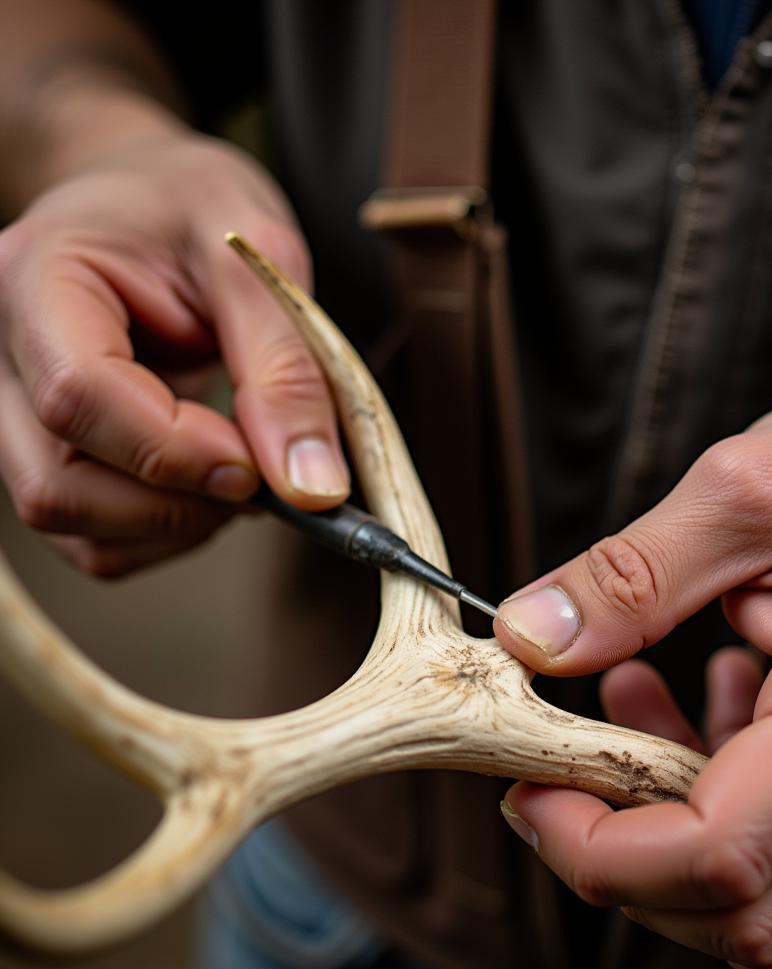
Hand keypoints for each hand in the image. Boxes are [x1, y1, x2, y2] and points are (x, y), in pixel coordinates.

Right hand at [0, 111, 347, 575]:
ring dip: (176, 523)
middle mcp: (4, 354)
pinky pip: (91, 536)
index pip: (80, 395)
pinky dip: (165, 531)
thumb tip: (312, 489)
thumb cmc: (194, 207)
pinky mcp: (50, 450)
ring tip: (243, 468)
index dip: (176, 450)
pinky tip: (212, 485)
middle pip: (59, 483)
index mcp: (37, 278)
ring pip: (70, 522)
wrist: (149, 199)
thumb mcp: (258, 260)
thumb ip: (287, 370)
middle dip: (180, 501)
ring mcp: (18, 411)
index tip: (258, 466)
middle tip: (263, 469)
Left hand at [495, 360, 771, 968]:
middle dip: (622, 866)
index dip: (599, 851)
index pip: (720, 857)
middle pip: (744, 919)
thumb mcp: (745, 492)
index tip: (528, 792)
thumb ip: (630, 577)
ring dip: (669, 837)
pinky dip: (718, 808)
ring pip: (771, 906)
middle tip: (553, 775)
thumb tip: (532, 640)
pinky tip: (694, 706)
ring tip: (624, 711)